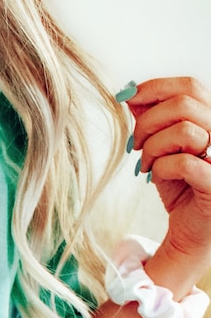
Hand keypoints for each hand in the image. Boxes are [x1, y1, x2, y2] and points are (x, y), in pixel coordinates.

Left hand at [126, 76, 210, 292]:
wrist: (191, 230)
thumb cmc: (180, 186)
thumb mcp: (161, 147)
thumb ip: (152, 120)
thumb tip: (130, 93)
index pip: (190, 86)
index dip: (155, 88)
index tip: (127, 98)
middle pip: (184, 104)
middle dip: (148, 122)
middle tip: (136, 144)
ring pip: (185, 130)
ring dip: (153, 147)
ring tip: (147, 164)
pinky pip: (184, 163)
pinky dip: (161, 168)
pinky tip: (156, 177)